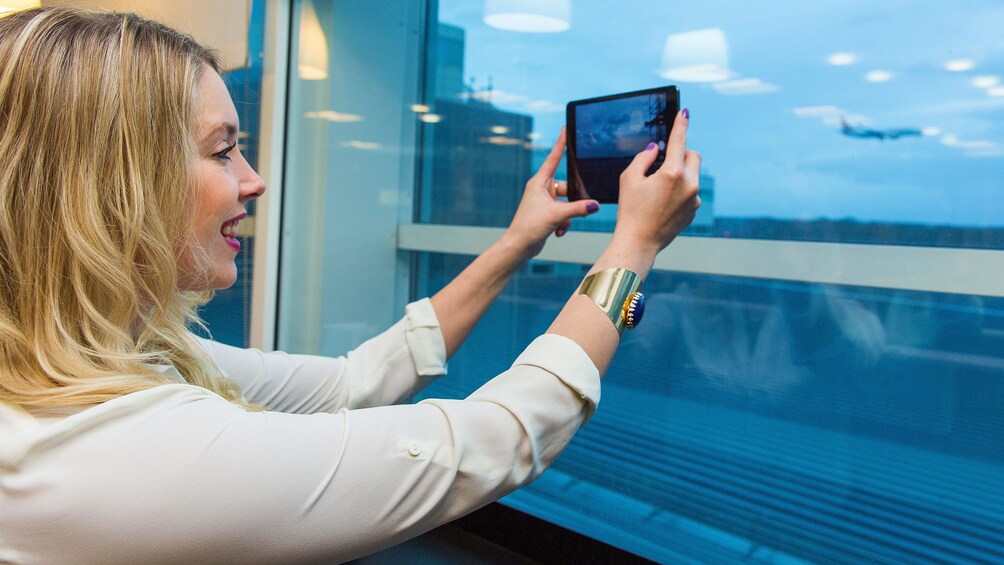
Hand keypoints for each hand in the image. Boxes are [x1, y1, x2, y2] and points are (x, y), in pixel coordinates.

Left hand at [502, 128, 599, 260]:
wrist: (519, 246)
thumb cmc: (530, 226)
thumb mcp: (558, 215)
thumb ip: (578, 209)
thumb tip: (595, 205)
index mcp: (539, 182)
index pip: (553, 158)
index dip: (561, 144)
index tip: (565, 130)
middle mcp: (541, 189)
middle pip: (567, 187)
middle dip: (572, 202)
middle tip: (573, 211)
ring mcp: (543, 201)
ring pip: (567, 203)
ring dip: (568, 216)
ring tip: (560, 226)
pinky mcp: (546, 213)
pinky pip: (563, 213)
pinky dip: (563, 222)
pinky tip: (558, 232)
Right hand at [613, 110, 700, 253]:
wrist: (639, 241)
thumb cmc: (630, 211)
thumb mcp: (629, 179)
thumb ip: (643, 158)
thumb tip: (655, 149)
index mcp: (672, 173)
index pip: (679, 141)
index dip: (681, 124)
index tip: (685, 112)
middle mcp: (689, 184)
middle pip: (694, 155)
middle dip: (682, 154)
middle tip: (664, 162)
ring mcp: (694, 198)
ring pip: (692, 175)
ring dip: (680, 174)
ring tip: (659, 189)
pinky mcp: (694, 210)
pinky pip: (691, 192)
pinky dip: (680, 191)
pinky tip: (663, 203)